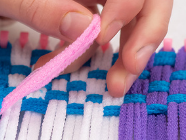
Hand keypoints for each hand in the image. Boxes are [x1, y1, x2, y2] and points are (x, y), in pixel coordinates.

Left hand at [0, 0, 171, 96]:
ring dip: (124, 52)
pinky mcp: (78, 8)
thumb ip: (42, 7)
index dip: (128, 9)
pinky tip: (56, 66)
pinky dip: (85, 54)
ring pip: (129, 19)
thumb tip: (86, 29)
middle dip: (144, 35)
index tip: (100, 39)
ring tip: (113, 85)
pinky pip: (97, 32)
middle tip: (127, 71)